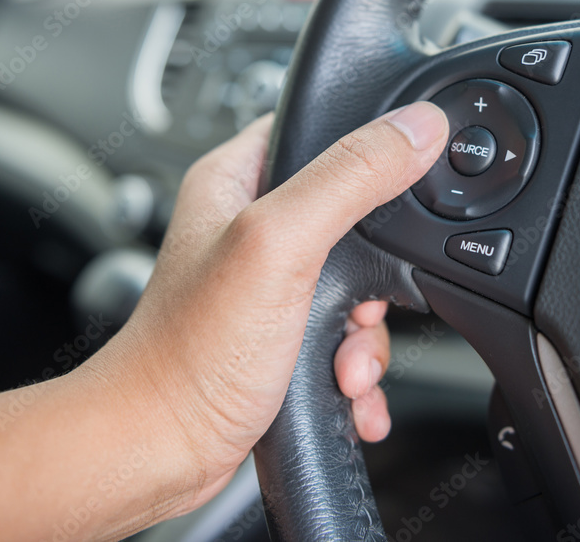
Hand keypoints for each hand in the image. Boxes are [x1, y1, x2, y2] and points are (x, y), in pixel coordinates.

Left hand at [86, 101, 448, 518]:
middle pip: (355, 220)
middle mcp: (251, 229)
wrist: (161, 451)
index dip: (367, 150)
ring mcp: (268, 288)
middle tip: (359, 307)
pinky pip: (347, 340)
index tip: (404, 183)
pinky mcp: (282, 338)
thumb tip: (417, 128)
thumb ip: (349, 178)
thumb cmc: (188, 354)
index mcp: (237, 181)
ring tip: (344, 367)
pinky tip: (349, 392)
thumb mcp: (278, 245)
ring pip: (359, 290)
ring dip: (367, 339)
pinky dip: (358, 370)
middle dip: (375, 279)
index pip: (317, 130)